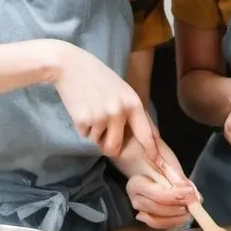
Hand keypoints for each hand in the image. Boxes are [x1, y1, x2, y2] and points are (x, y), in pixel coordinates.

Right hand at [51, 42, 161, 161]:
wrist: (70, 66)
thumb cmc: (98, 78)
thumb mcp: (122, 91)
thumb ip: (131, 111)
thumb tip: (144, 136)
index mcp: (133, 103)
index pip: (146, 133)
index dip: (152, 151)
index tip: (159, 165)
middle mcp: (120, 112)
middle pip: (115, 146)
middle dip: (107, 145)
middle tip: (101, 127)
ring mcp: (101, 117)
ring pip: (97, 141)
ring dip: (93, 133)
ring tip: (91, 110)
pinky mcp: (83, 120)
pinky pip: (84, 135)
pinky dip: (81, 126)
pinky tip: (81, 108)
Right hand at [127, 142, 196, 230]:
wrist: (143, 164)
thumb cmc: (154, 160)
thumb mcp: (166, 162)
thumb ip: (178, 178)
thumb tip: (192, 192)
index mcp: (136, 183)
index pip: (159, 193)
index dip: (176, 195)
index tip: (190, 192)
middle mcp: (135, 198)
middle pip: (158, 208)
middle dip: (177, 208)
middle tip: (192, 203)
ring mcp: (139, 209)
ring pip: (157, 220)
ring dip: (175, 218)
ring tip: (189, 211)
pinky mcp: (145, 215)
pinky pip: (158, 224)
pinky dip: (171, 222)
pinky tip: (182, 217)